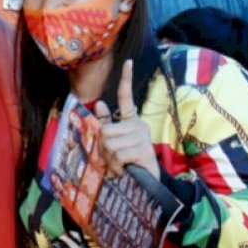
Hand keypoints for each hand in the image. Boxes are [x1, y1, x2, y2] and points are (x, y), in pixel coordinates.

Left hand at [93, 60, 159, 179]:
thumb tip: (99, 103)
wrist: (147, 185)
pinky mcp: (144, 149)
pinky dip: (116, 166)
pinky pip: (117, 154)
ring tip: (120, 166)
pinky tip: (125, 170)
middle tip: (113, 159)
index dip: (125, 79)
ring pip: (109, 143)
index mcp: (131, 122)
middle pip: (105, 130)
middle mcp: (139, 125)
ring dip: (109, 159)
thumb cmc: (129, 164)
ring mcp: (142, 136)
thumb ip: (107, 125)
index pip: (126, 97)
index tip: (127, 62)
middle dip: (103, 149)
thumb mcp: (115, 144)